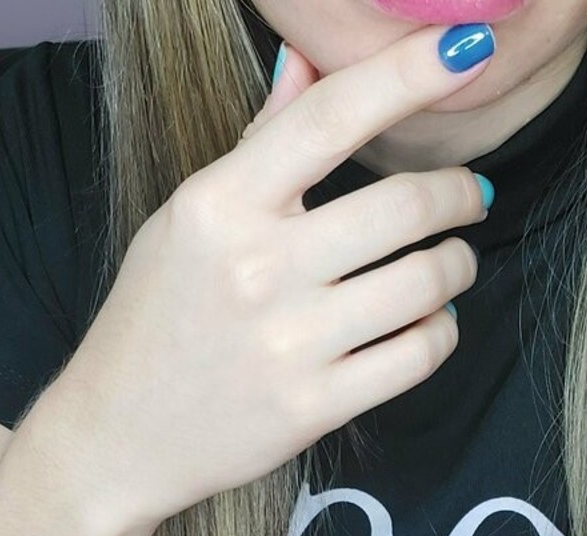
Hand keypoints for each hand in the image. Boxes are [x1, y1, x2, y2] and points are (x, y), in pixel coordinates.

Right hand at [41, 25, 494, 534]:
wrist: (116, 436)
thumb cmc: (155, 318)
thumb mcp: (188, 219)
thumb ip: (257, 143)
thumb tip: (307, 61)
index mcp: (220, 203)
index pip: (331, 117)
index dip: (410, 74)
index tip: (468, 48)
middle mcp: (257, 268)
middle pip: (403, 206)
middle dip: (458, 193)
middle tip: (470, 196)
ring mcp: (288, 343)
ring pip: (424, 283)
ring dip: (458, 265)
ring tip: (454, 262)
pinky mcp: (313, 407)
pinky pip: (417, 356)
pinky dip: (441, 332)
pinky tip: (432, 322)